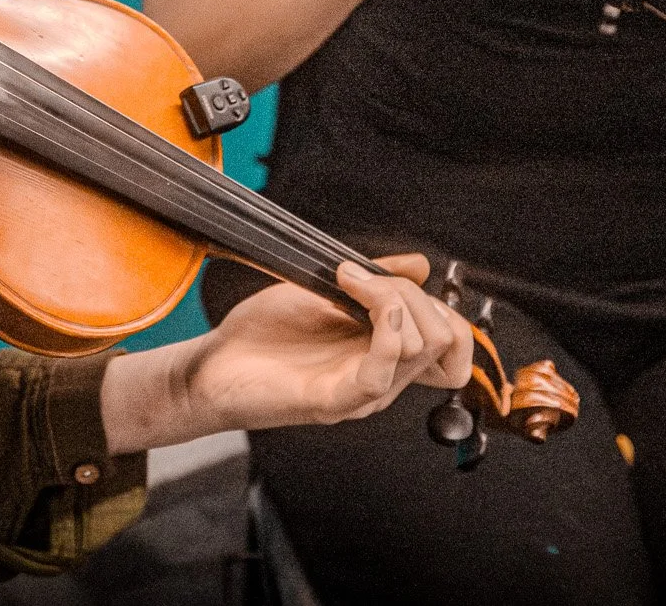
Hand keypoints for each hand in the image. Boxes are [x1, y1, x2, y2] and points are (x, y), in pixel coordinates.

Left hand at [101, 254, 473, 453]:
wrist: (213, 366)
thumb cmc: (264, 335)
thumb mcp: (327, 292)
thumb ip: (377, 281)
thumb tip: (422, 265)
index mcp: (386, 356)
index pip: (452, 341)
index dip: (442, 305)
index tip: (399, 279)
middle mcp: (384, 379)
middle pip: (441, 334)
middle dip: (410, 290)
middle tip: (359, 275)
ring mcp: (362, 393)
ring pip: (419, 344)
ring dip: (388, 295)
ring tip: (345, 279)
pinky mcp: (334, 401)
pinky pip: (382, 371)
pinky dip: (381, 323)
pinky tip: (355, 294)